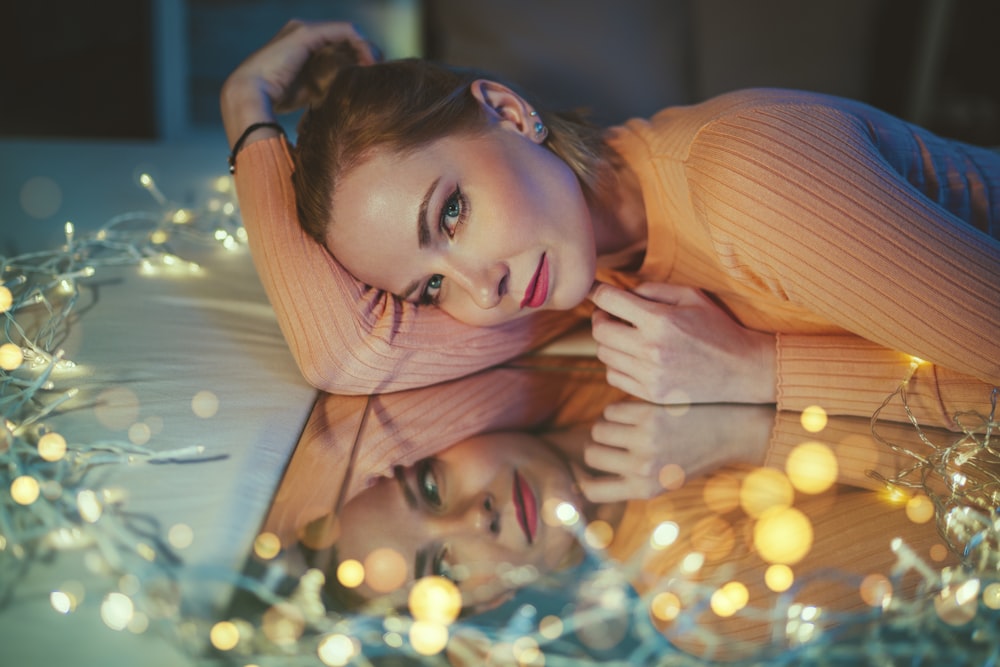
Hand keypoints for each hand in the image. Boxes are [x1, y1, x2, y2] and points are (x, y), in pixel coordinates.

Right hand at [220, 20, 380, 144]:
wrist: (249, 101)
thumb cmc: (274, 107)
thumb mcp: (309, 97)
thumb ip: (326, 91)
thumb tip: (349, 105)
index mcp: (302, 50)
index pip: (340, 50)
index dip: (359, 63)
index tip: (372, 83)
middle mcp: (303, 35)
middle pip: (346, 41)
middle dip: (366, 57)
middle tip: (379, 77)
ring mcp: (304, 31)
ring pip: (349, 35)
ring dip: (368, 51)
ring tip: (376, 71)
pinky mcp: (307, 32)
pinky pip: (345, 31)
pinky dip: (362, 44)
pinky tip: (370, 62)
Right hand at [574, 400, 774, 502]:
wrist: (730, 432)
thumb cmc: (692, 457)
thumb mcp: (663, 481)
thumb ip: (628, 482)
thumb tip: (581, 480)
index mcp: (644, 489)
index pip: (592, 490)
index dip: (584, 480)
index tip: (587, 470)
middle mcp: (642, 467)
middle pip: (592, 453)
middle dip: (598, 445)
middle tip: (616, 440)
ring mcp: (644, 440)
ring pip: (598, 429)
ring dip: (608, 425)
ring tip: (629, 425)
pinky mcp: (647, 414)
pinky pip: (612, 410)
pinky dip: (619, 410)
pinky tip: (638, 412)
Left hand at [589, 282, 776, 404]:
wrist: (743, 370)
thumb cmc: (717, 328)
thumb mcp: (691, 296)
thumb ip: (653, 289)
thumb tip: (621, 292)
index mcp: (660, 320)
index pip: (609, 300)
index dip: (597, 291)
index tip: (595, 290)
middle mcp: (651, 349)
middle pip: (600, 330)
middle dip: (601, 317)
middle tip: (610, 314)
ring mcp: (650, 375)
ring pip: (604, 354)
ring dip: (609, 342)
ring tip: (625, 336)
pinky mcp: (651, 394)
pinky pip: (613, 376)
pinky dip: (616, 365)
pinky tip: (632, 357)